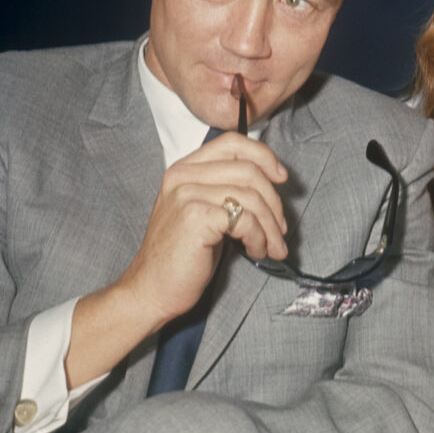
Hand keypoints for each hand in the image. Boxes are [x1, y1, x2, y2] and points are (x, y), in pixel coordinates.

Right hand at [118, 131, 289, 325]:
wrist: (152, 290)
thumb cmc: (184, 254)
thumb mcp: (205, 211)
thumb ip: (229, 190)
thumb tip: (274, 182)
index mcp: (185, 169)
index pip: (232, 143)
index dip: (264, 156)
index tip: (281, 178)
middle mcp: (183, 176)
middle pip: (249, 171)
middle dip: (274, 203)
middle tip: (281, 230)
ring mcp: (186, 195)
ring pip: (251, 197)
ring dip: (270, 226)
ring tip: (271, 247)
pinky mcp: (195, 217)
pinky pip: (245, 220)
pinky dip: (259, 238)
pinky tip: (255, 251)